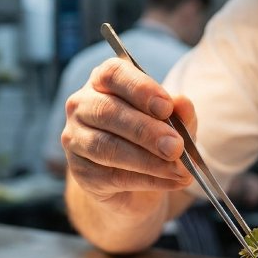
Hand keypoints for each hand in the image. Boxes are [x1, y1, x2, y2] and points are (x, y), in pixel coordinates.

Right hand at [61, 57, 194, 209]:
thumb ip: (179, 113)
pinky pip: (112, 176)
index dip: (140, 89)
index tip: (166, 107)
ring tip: (179, 169)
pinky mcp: (80, 172)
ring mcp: (75, 139)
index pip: (113, 74)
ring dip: (147, 160)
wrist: (134, 184)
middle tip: (176, 147)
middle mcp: (82, 105)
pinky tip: (172, 182)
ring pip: (107, 147)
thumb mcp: (174, 124)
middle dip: (146, 130)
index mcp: (103, 82)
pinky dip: (147, 180)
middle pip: (108, 111)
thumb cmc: (152, 140)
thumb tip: (182, 103)